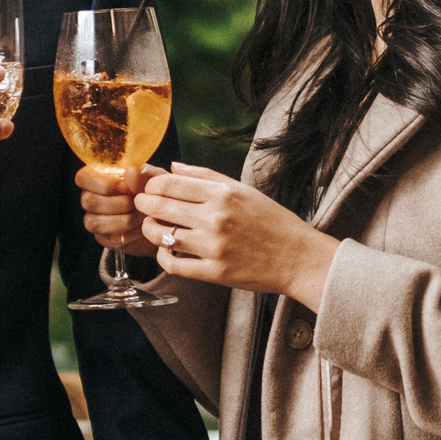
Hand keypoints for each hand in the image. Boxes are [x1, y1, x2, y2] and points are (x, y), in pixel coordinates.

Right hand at [75, 163, 161, 257]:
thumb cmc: (156, 193)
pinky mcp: (105, 238)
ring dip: (122, 220)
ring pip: (94, 222)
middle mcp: (93, 198)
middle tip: (138, 203)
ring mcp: (97, 219)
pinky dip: (129, 233)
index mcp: (100, 177)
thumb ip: (142, 176)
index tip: (126, 187)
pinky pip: (109, 238)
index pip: (83, 177)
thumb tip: (129, 172)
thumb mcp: (154, 180)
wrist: (166, 220)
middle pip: (88, 201)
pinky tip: (140, 228)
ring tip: (140, 216)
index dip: (102, 183)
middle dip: (118, 203)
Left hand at [133, 161, 340, 307]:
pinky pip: (174, 265)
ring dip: (150, 231)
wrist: (298, 258)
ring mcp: (214, 247)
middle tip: (142, 206)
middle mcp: (216, 218)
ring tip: (152, 227)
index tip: (148, 189)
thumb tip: (172, 166)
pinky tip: (165, 251)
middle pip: (160, 207)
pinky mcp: (215, 273)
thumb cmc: (272, 221)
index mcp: (223, 194)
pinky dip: (163, 257)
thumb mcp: (243, 190)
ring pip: (161, 236)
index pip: (170, 184)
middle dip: (144, 204)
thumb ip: (205, 176)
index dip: (151, 185)